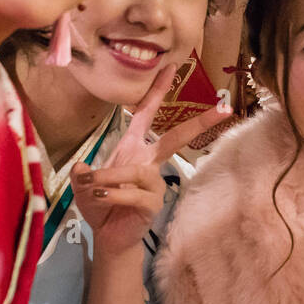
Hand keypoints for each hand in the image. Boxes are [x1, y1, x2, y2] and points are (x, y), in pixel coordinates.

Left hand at [71, 63, 229, 256]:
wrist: (108, 237)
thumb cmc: (100, 205)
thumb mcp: (83, 184)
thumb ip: (82, 172)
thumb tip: (83, 168)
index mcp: (134, 148)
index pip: (146, 113)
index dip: (157, 90)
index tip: (171, 67)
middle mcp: (148, 161)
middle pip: (176, 137)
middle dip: (198, 123)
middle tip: (222, 109)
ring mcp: (154, 183)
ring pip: (137, 171)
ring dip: (111, 177)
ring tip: (93, 186)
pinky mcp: (153, 203)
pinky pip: (134, 194)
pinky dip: (114, 195)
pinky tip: (102, 198)